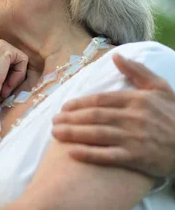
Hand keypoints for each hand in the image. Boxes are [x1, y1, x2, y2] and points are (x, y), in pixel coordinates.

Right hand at [0, 39, 28, 105]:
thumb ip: (1, 67)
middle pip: (15, 58)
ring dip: (15, 77)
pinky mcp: (4, 48)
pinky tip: (7, 83)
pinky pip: (23, 60)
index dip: (8, 74)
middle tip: (3, 88)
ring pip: (20, 59)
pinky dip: (19, 75)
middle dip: (12, 75)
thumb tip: (16, 68)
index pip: (8, 59)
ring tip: (4, 87)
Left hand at [52, 53, 174, 177]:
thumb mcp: (160, 88)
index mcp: (136, 100)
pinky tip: (72, 152)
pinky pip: (108, 156)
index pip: (100, 100)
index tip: (64, 107)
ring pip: (97, 134)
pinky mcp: (137, 158)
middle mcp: (133, 118)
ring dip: (73, 134)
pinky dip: (88, 154)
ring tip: (56, 133)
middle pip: (94, 116)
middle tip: (53, 121)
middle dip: (70, 118)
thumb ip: (137, 71)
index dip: (79, 104)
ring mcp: (134, 139)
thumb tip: (116, 55)